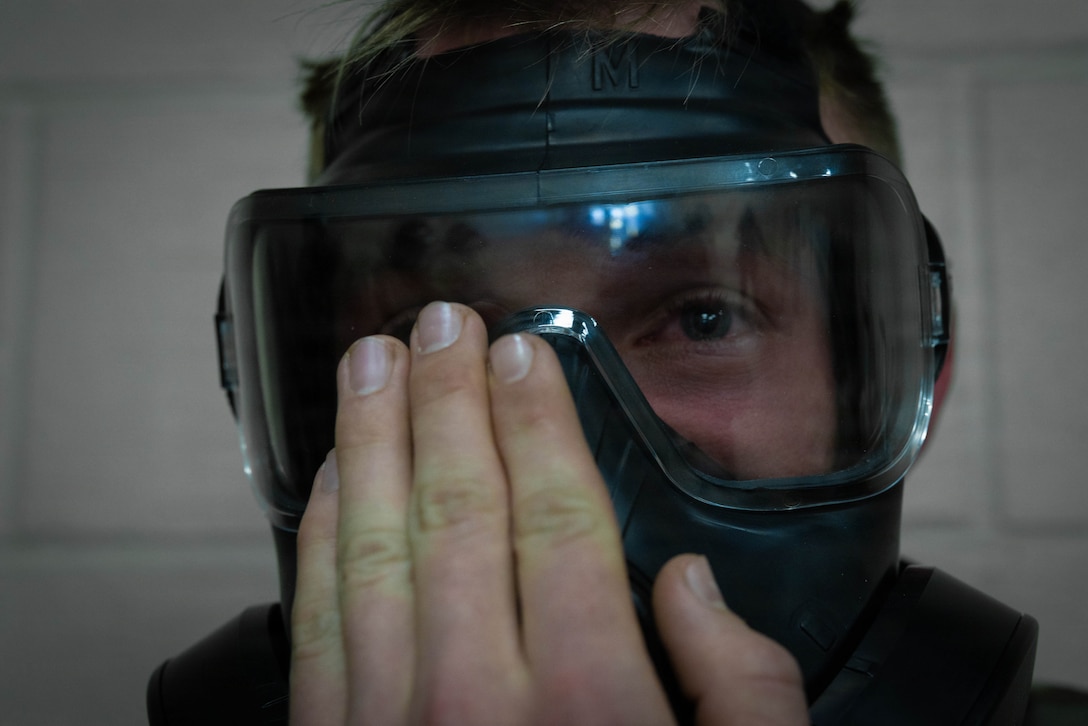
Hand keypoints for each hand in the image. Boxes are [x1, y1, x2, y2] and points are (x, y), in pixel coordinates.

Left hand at [289, 301, 806, 724]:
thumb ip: (742, 686)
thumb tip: (691, 583)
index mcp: (595, 703)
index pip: (556, 514)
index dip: (536, 421)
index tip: (522, 353)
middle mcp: (480, 701)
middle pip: (458, 505)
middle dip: (448, 399)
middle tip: (443, 322)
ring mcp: (389, 724)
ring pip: (373, 541)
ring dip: (370, 438)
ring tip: (374, 359)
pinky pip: (318, 616)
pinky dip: (320, 533)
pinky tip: (328, 475)